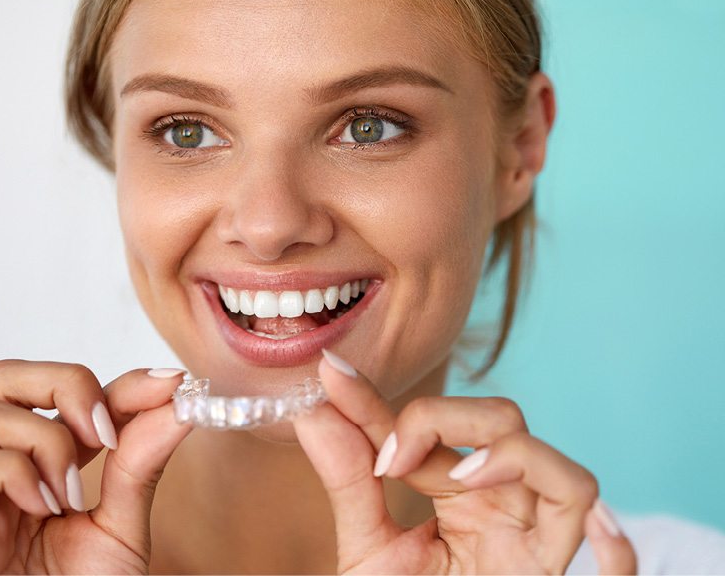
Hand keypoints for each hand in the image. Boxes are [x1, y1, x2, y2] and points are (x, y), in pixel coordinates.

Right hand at [0, 360, 191, 573]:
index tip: (171, 385)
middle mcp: (12, 466)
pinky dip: (18, 474)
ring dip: (48, 442)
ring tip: (71, 496)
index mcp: (53, 463)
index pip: (77, 395)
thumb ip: (143, 464)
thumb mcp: (123, 526)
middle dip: (67, 384)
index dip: (123, 382)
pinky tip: (44, 509)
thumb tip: (178, 404)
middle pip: (11, 376)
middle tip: (104, 431)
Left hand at [293, 351, 637, 574]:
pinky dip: (615, 545)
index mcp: (460, 492)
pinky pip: (622, 565)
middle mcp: (504, 507)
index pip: (431, 424)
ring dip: (515, 458)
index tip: (334, 377)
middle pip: (506, 424)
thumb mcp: (368, 551)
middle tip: (390, 458)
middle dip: (447, 417)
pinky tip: (593, 529)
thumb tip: (312, 411)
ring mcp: (535, 547)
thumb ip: (348, 482)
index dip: (382, 402)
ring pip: (567, 478)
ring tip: (459, 478)